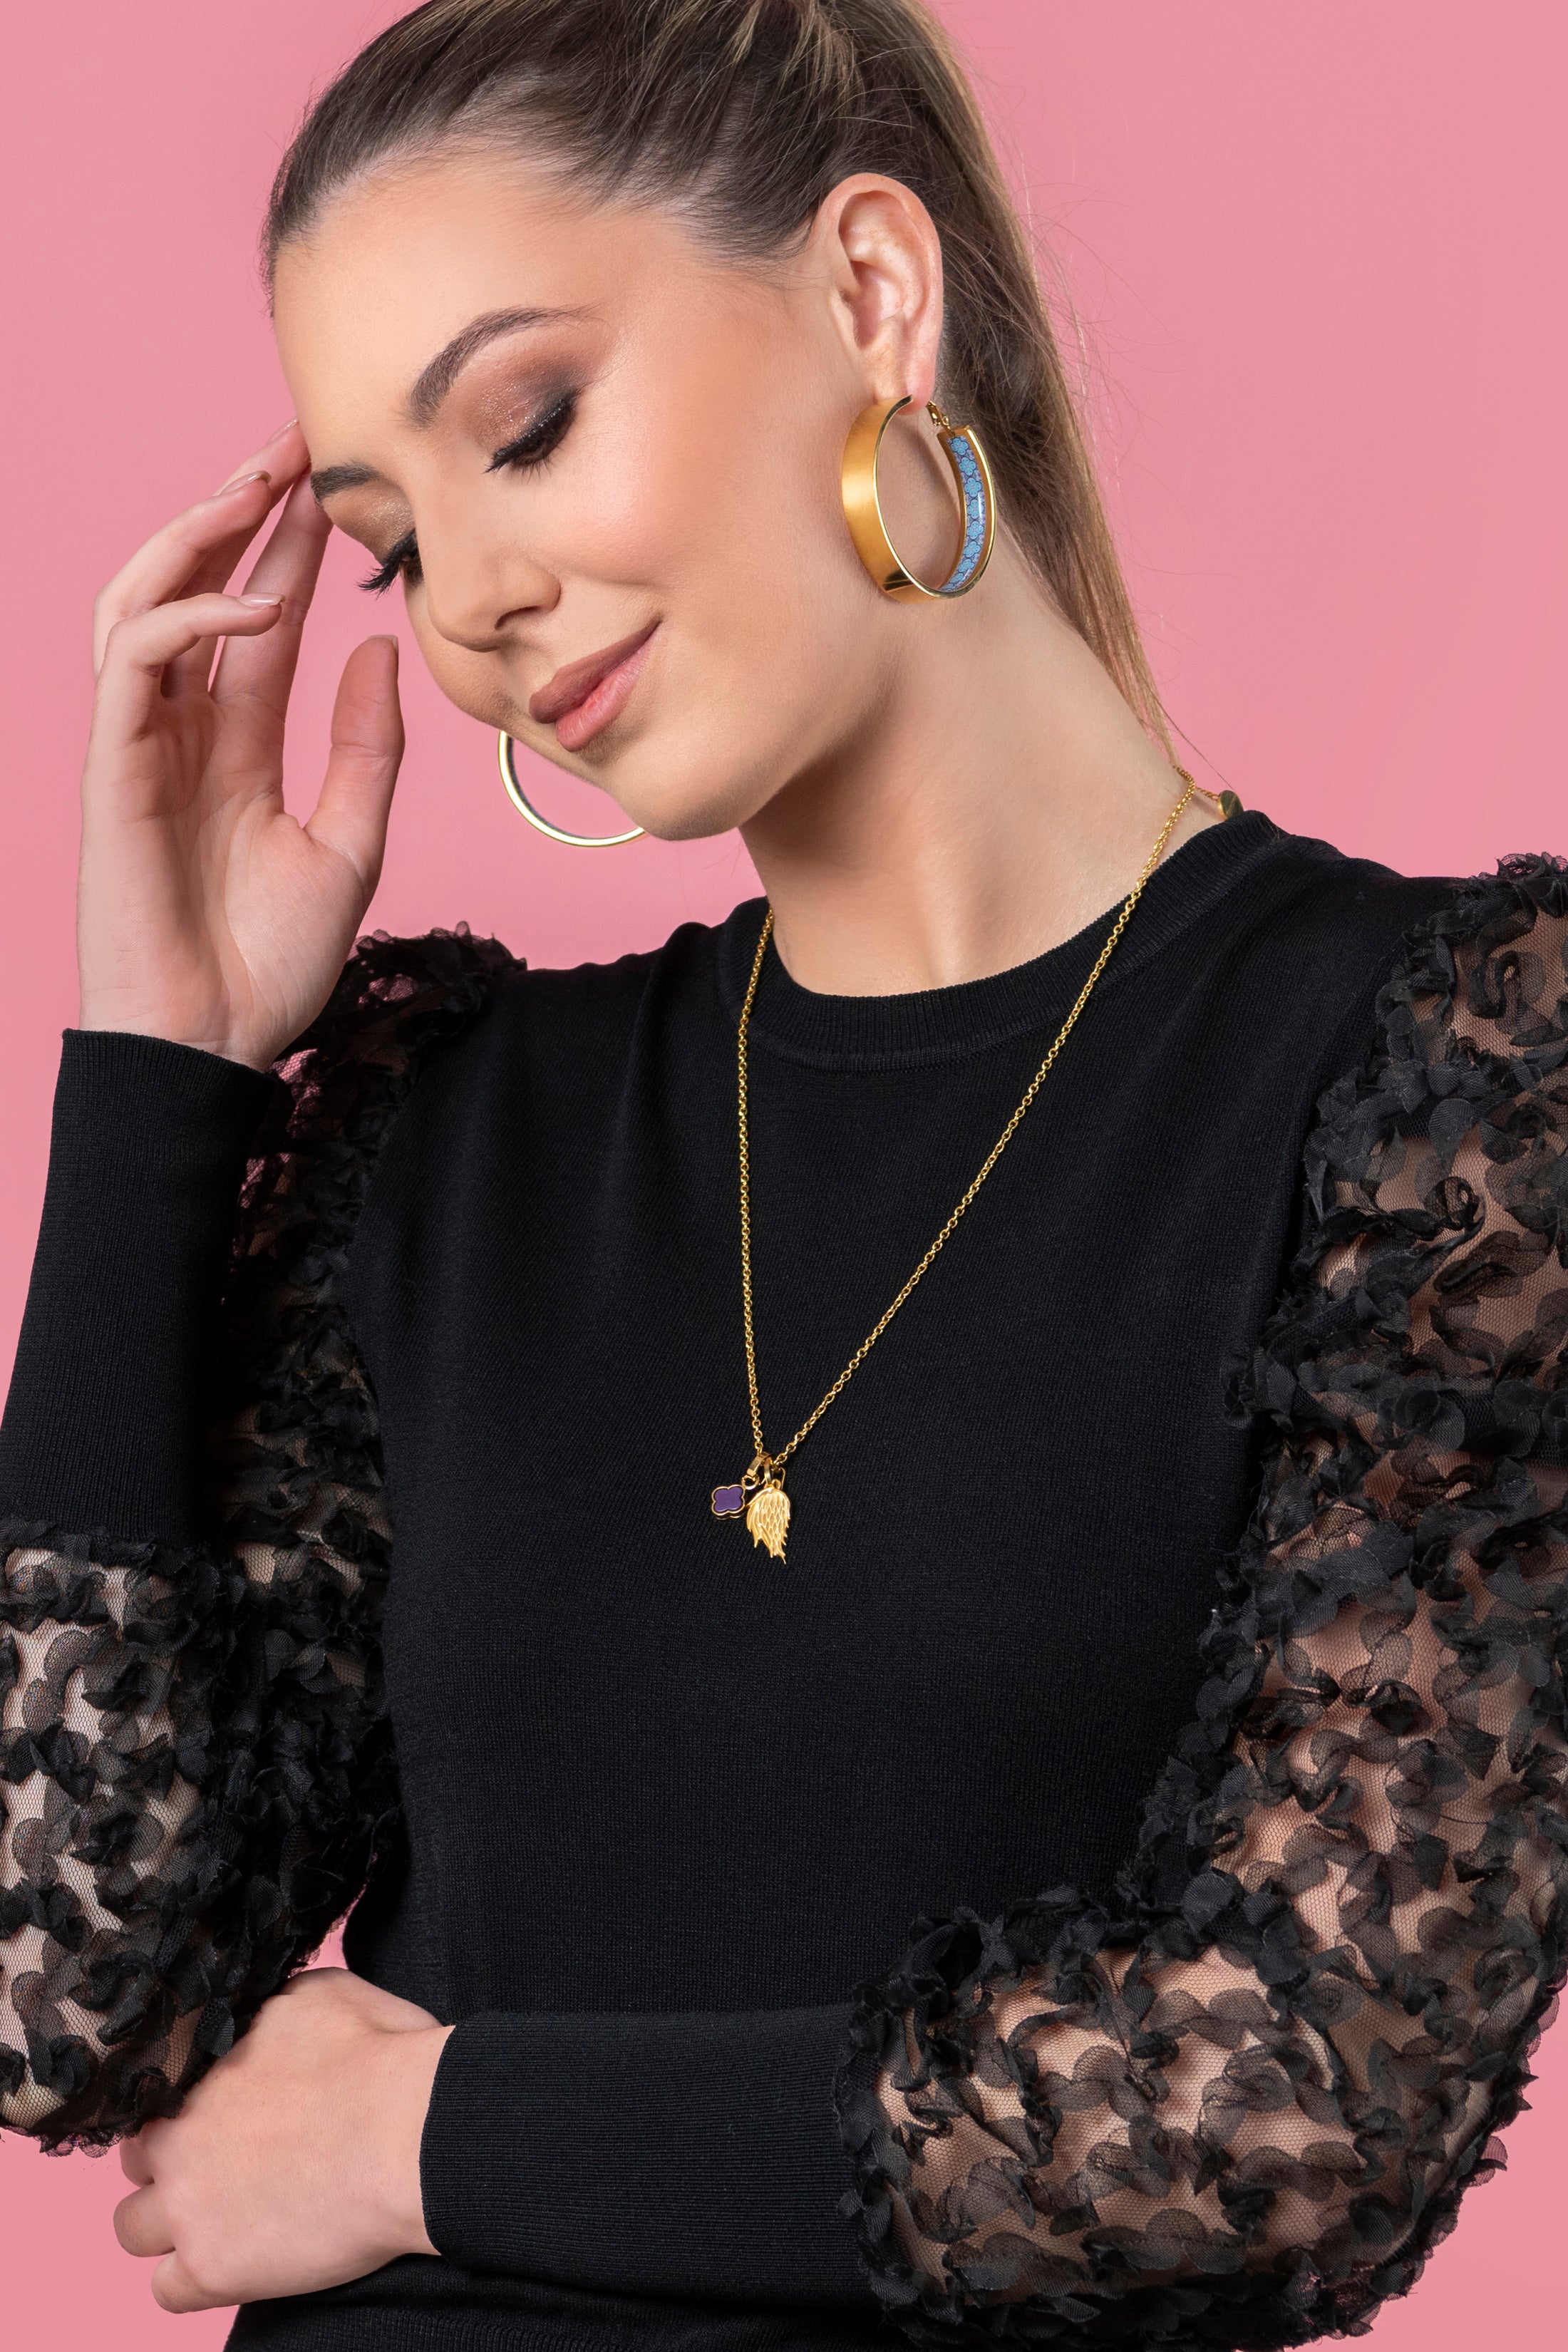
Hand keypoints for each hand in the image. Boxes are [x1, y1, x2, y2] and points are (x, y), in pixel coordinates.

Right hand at [78, 420, 404, 1070]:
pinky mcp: (115, 767)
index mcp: (235, 744)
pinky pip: (136, 661)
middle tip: (294, 444)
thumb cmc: (273, 963)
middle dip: (238, 510)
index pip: (259, 618)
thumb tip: (381, 649)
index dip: (291, 548)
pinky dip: (190, 617)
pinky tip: (256, 603)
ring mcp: (140, 744)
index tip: (334, 485)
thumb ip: (366, 746)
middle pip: (194, 588)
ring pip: (143, 601)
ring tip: (260, 488)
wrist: (217, 1044)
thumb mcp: (352, 842)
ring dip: (196, 537)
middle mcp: (181, 730)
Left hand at [112, 1966, 454, 2311]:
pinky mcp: (210, 2269)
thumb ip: (272, 2005)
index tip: (221, 2116)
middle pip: (134, 2160)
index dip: (186, 2107)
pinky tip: (237, 2264)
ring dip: (169, 2226)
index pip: (154, 2094)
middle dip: (170, 2163)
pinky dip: (196, 2281)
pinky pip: (165, 2292)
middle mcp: (176, 2138)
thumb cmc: (381, 2061)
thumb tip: (263, 2015)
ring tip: (222, 2221)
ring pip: (130, 2229)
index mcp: (199, 2072)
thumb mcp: (322, 1994)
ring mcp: (187, 2207)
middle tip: (222, 2166)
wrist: (408, 2138)